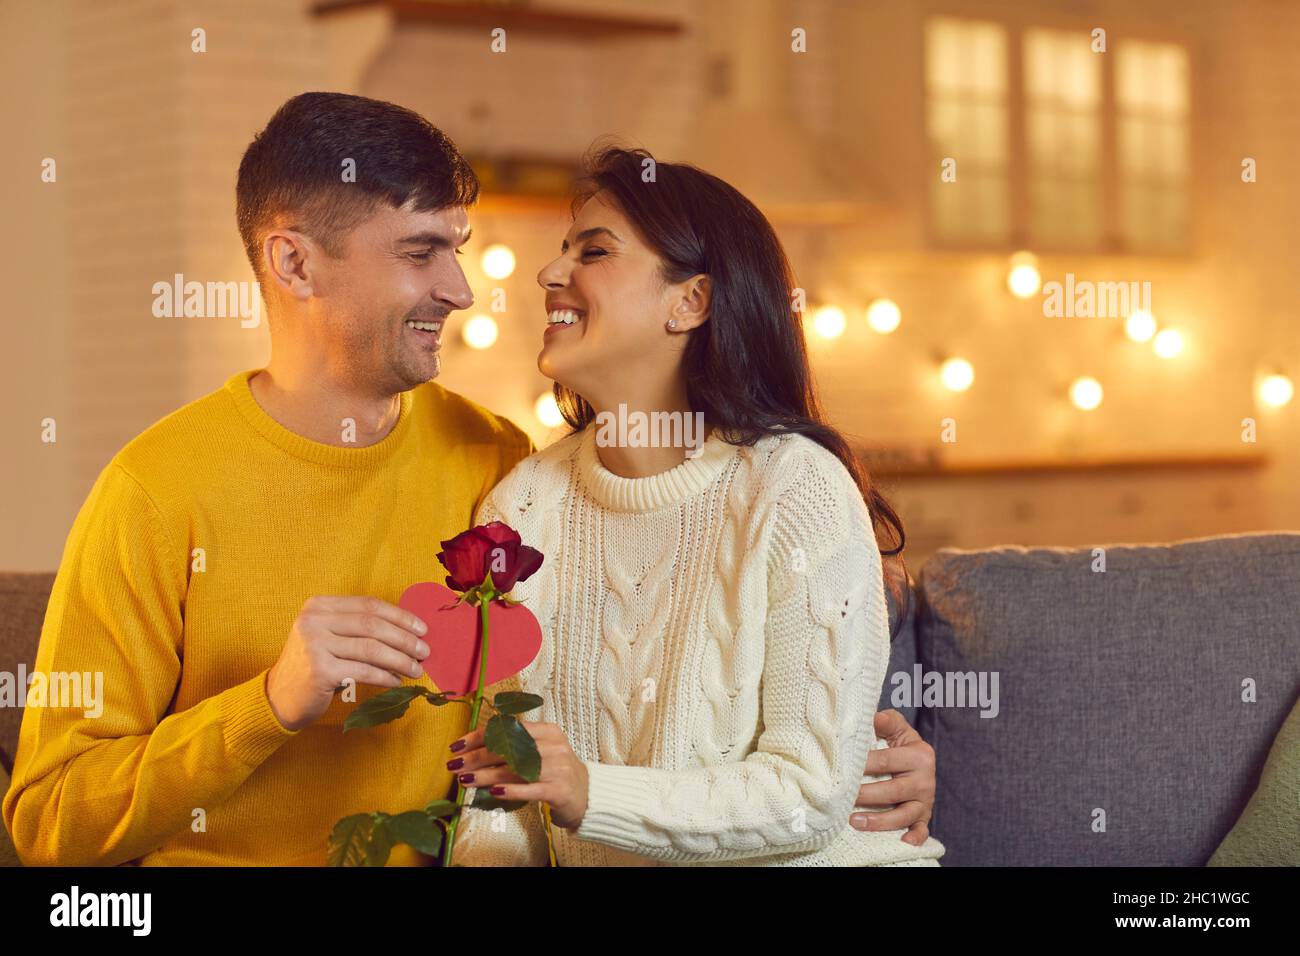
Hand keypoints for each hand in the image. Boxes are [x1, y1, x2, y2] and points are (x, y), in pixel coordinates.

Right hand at [266, 595, 430, 731]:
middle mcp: (314, 620)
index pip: (368, 605)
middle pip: (372, 625)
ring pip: (372, 649)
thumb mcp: (330, 638)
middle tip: (424, 651)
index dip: (399, 615)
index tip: (422, 628)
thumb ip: (358, 628)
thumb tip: (408, 631)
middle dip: (404, 639)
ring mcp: (315, 644)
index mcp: (319, 606)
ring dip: (400, 660)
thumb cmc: (314, 666)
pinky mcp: (319, 670)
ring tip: (416, 669)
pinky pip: (364, 671)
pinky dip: (386, 676)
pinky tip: (397, 681)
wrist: (279, 697)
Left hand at [448, 721, 588, 829]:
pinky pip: (530, 789)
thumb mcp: (540, 753)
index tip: (457, 746)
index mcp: (547, 731)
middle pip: (508, 749)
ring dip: (485, 776)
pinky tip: (493, 792)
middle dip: (476, 757)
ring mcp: (558, 768)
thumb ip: (514, 748)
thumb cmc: (556, 773)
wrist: (588, 795)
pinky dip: (510, 790)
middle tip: (453, 765)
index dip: (479, 737)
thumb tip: (472, 752)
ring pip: (515, 770)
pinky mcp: (559, 790)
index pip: (507, 729)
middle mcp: (553, 746)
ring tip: (463, 781)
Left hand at [850, 709, 935, 845]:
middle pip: (893, 791)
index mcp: (920, 756)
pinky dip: (915, 838)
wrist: (920, 761)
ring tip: (854, 821)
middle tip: (842, 797)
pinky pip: (921, 830)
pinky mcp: (924, 817)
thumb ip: (887, 721)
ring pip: (903, 815)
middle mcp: (926, 780)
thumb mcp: (898, 728)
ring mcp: (926, 801)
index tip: (843, 767)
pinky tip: (903, 843)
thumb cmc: (901, 743)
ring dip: (878, 821)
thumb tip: (875, 717)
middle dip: (866, 795)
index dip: (864, 764)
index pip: (887, 761)